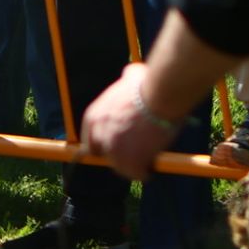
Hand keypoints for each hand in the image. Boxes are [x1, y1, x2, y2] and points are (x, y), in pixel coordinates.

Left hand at [81, 62, 178, 180]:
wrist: (158, 96)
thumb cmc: (147, 84)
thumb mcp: (128, 78)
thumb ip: (124, 80)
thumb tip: (131, 74)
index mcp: (93, 116)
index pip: (90, 139)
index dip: (104, 144)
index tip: (117, 147)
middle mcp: (98, 134)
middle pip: (103, 155)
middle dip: (117, 156)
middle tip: (134, 155)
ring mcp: (112, 149)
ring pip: (120, 167)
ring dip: (131, 166)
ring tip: (144, 164)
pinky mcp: (129, 161)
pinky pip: (136, 174)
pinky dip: (144, 173)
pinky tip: (151, 170)